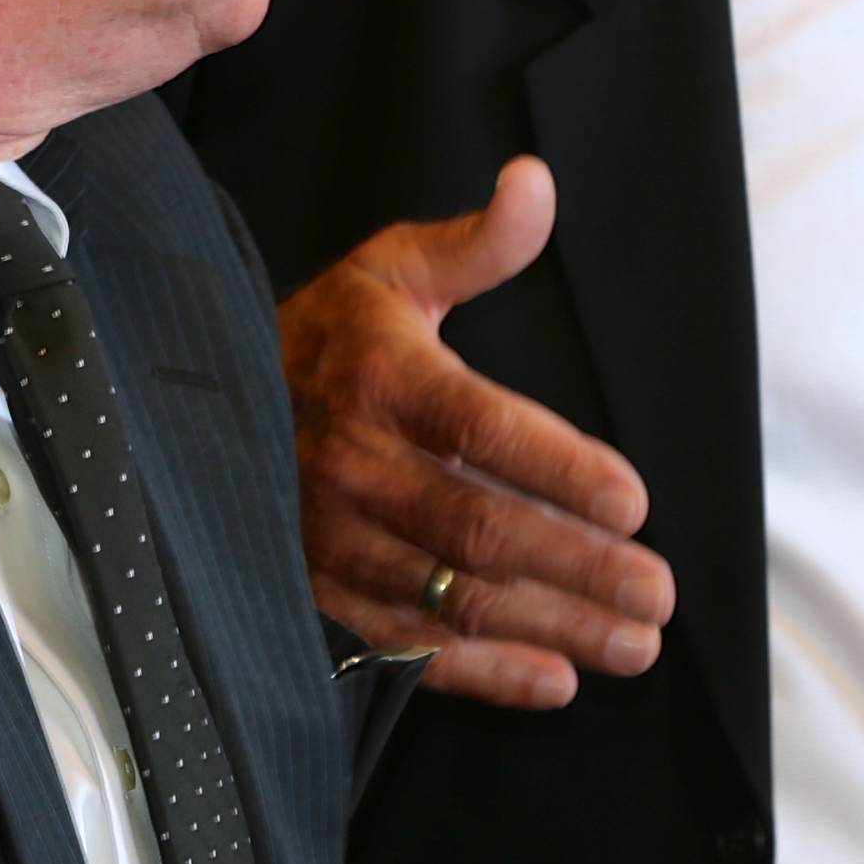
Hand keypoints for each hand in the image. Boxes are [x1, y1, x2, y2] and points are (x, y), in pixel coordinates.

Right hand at [278, 157, 674, 705]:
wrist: (205, 404)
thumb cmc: (328, 335)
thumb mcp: (393, 271)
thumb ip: (478, 243)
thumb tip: (537, 182)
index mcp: (381, 380)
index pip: (481, 429)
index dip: (560, 469)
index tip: (635, 503)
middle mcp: (354, 468)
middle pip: (478, 529)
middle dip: (579, 568)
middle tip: (659, 594)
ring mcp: (334, 542)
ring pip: (454, 597)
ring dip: (552, 625)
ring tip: (636, 644)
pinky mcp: (323, 596)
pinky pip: (408, 647)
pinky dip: (484, 671)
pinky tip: (555, 681)